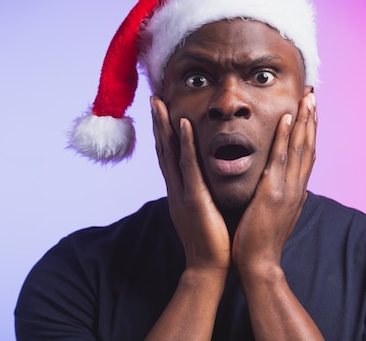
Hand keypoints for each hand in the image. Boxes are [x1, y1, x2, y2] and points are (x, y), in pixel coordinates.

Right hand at [151, 96, 230, 272]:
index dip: (164, 133)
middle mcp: (176, 188)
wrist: (209, 268)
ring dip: (164, 126)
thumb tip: (206, 181)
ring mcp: (182, 192)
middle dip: (157, 123)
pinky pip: (188, 166)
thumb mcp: (203, 211)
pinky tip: (183, 124)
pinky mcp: (194, 198)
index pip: (169, 156)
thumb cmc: (212, 241)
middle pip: (163, 149)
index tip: (162, 112)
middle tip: (154, 98)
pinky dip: (185, 144)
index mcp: (180, 191)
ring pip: (170, 153)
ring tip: (159, 102)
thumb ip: (201, 193)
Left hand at [232, 93, 316, 273]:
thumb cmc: (261, 239)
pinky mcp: (273, 193)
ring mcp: (287, 189)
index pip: (306, 154)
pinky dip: (285, 138)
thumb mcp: (276, 213)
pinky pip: (280, 160)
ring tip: (307, 99)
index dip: (310, 131)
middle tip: (313, 95)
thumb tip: (285, 184)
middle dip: (312, 119)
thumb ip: (281, 195)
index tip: (310, 110)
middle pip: (308, 146)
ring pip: (299, 148)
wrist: (259, 263)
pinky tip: (287, 119)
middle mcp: (296, 186)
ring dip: (304, 122)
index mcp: (296, 190)